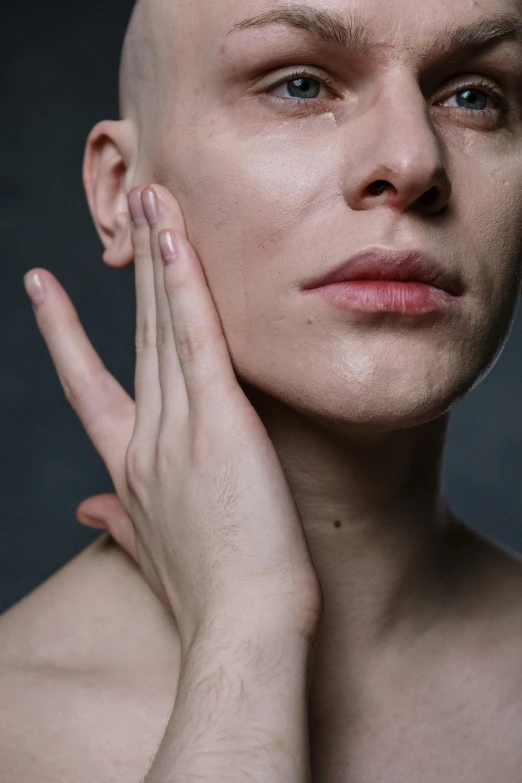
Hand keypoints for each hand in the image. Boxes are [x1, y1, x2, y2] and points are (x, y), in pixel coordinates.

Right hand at [25, 184, 322, 647]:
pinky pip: (199, 340)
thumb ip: (117, 522)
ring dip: (157, 258)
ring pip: (163, 326)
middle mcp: (145, 440)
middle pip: (134, 338)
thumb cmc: (209, 599)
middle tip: (125, 211)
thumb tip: (86, 511)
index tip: (47, 294)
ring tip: (149, 197)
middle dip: (129, 271)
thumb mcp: (152, 554)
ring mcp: (178, 428)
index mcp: (129, 470)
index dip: (67, 337)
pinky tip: (177, 237)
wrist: (241, 633)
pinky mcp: (220, 424)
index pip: (90, 387)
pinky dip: (186, 286)